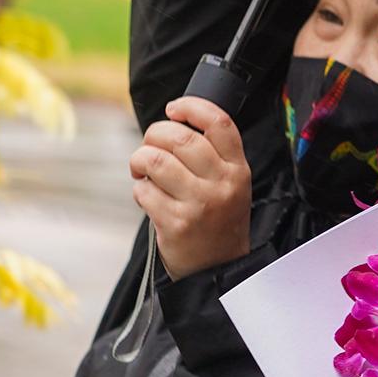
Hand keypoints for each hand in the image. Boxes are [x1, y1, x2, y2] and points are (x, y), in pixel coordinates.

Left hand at [130, 96, 252, 278]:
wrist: (219, 270)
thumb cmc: (219, 221)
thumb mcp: (231, 184)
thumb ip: (212, 155)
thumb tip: (172, 124)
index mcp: (238, 169)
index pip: (219, 122)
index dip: (191, 106)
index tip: (174, 108)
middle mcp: (222, 184)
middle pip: (179, 137)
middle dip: (154, 134)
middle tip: (150, 146)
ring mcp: (199, 204)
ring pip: (155, 160)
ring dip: (139, 160)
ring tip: (142, 170)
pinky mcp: (176, 223)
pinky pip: (144, 191)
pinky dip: (139, 190)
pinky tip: (147, 196)